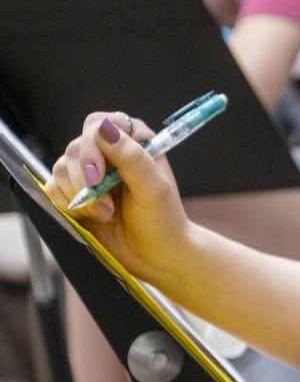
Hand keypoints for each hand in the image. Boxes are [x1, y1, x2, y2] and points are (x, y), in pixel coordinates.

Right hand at [46, 111, 191, 287]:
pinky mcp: (77, 194)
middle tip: (107, 206)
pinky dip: (66, 204)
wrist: (156, 256)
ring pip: (61, 168)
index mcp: (134, 141)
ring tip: (105, 214)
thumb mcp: (154, 188)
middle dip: (85, 180)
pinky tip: (91, 217)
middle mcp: (110, 152)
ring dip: (79, 196)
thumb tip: (103, 128)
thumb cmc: (163, 220)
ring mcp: (91, 173)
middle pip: (75, 148)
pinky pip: (54, 188)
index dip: (91, 147)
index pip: (98, 125)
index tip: (97, 176)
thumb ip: (132, 158)